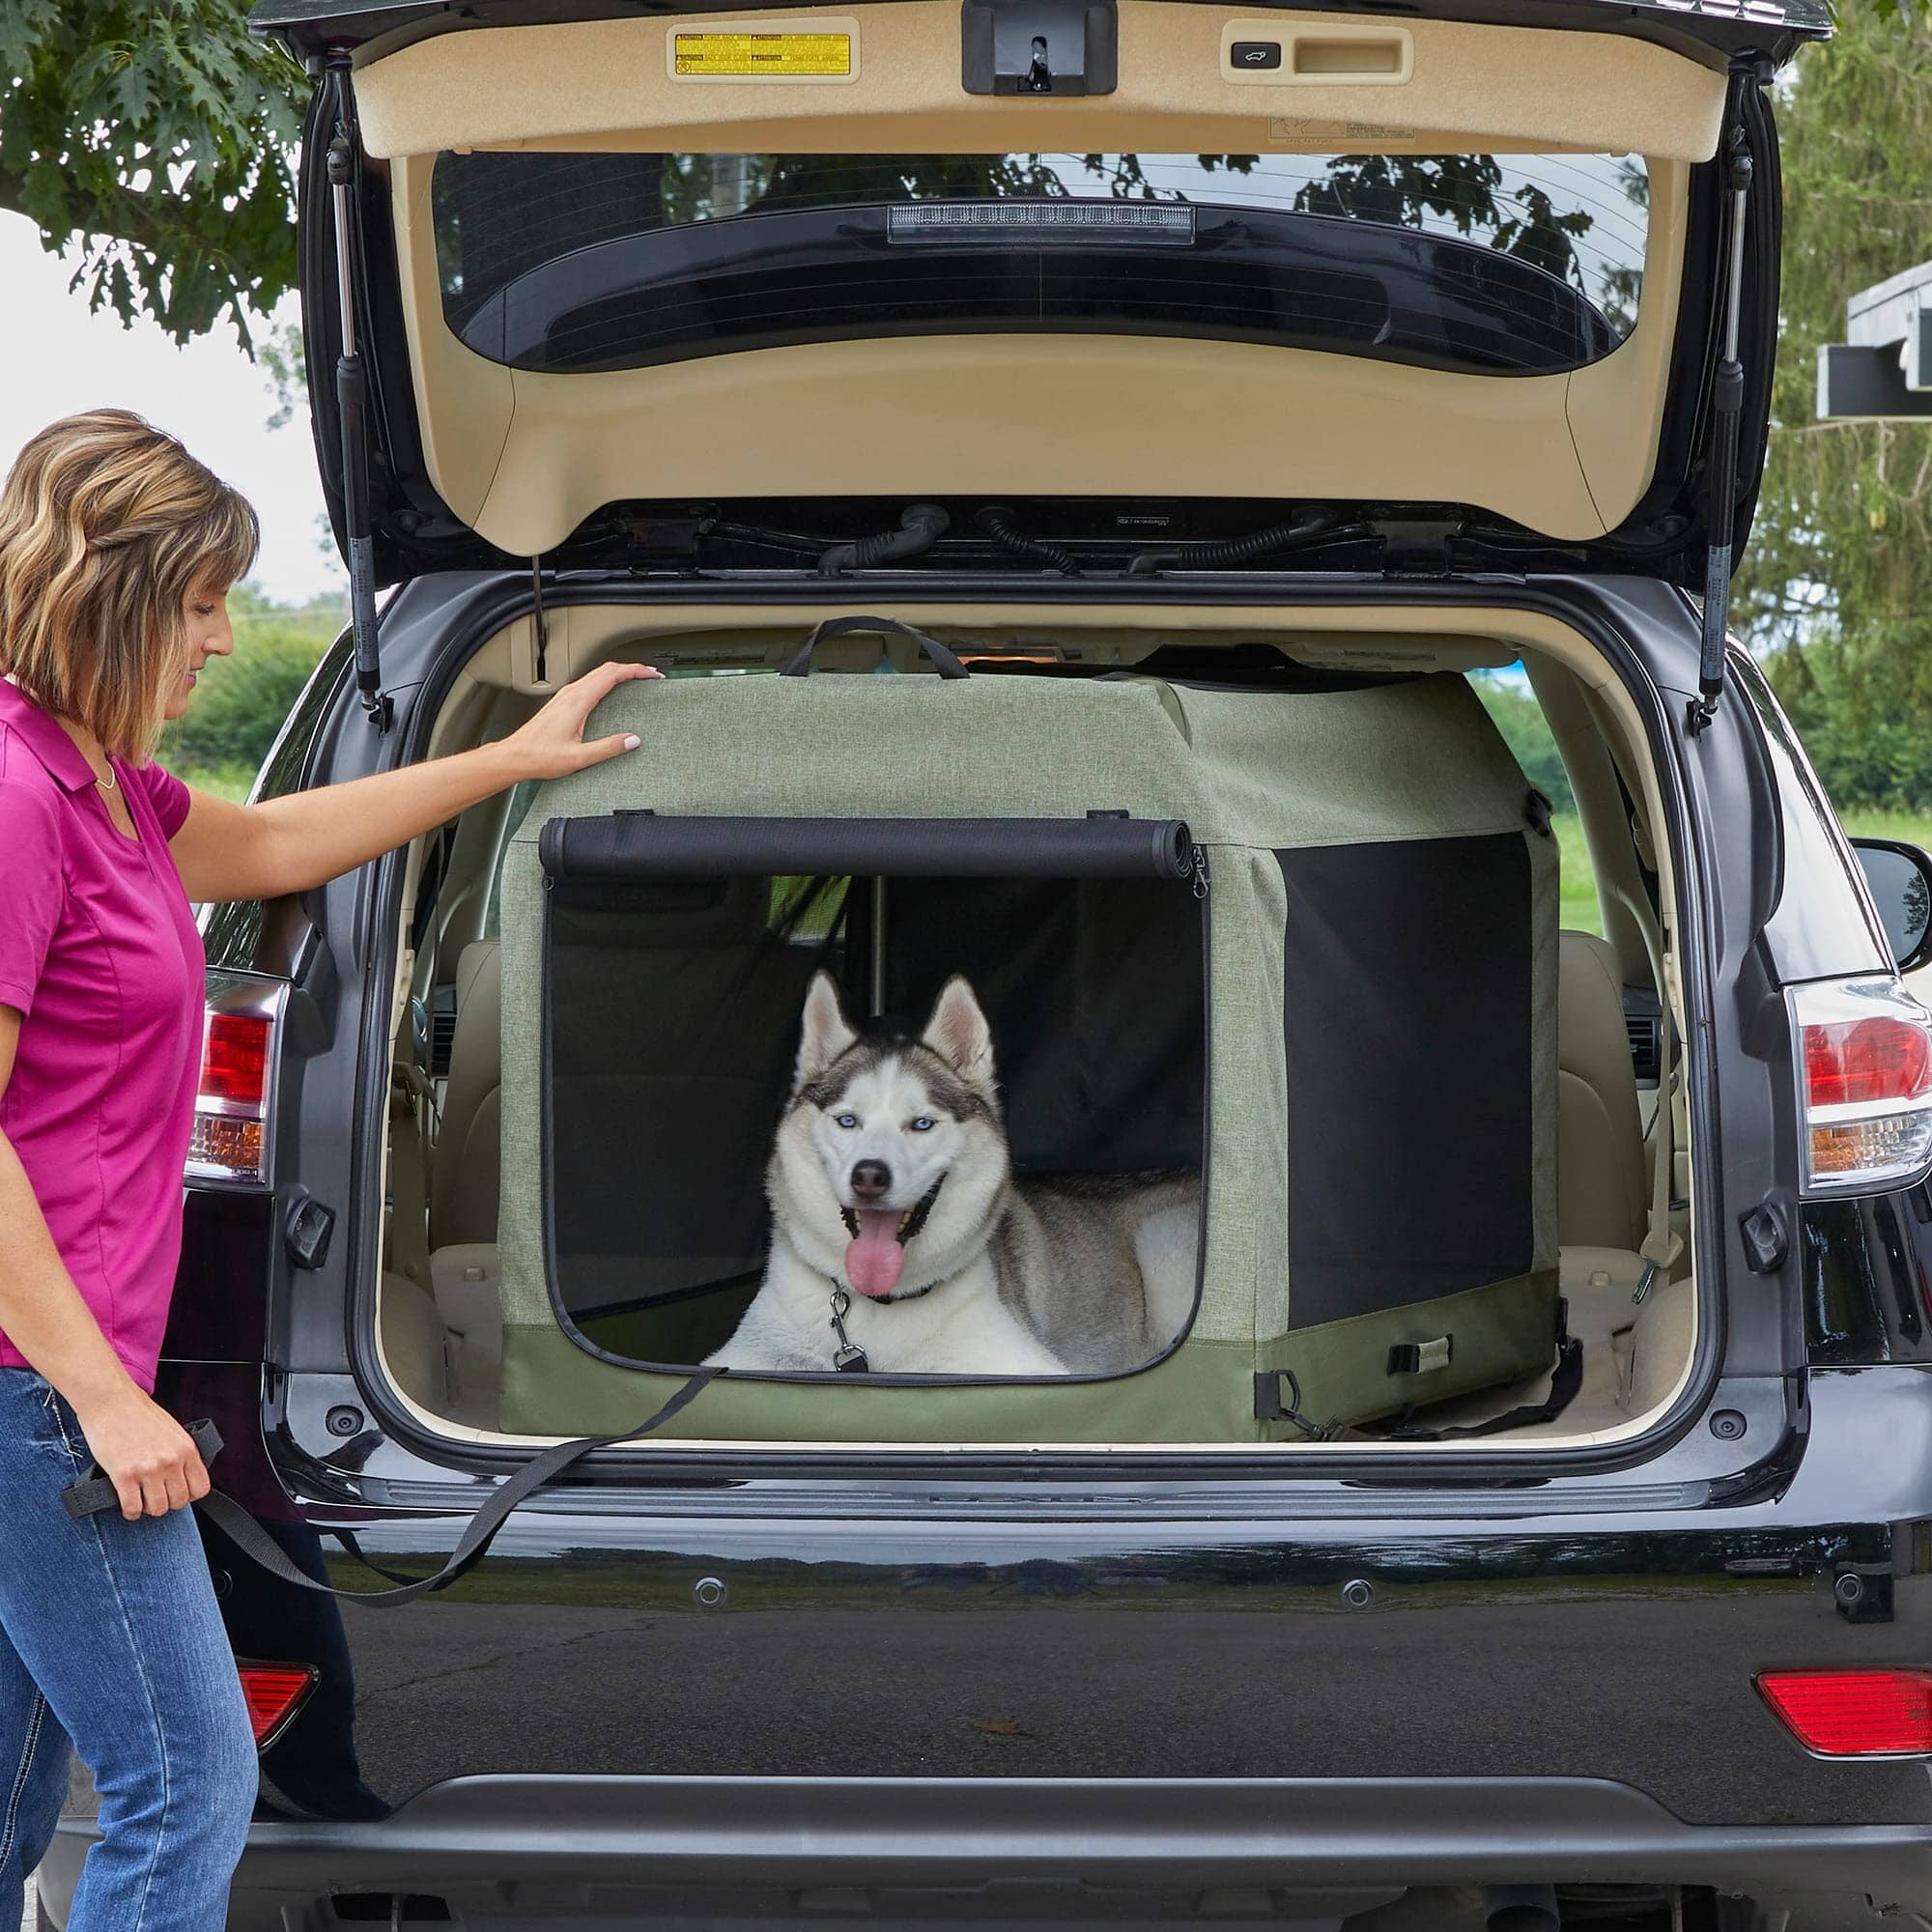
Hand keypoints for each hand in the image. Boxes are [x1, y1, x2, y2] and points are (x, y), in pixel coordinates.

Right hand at [72, 1385, 210, 1519]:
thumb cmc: (138, 1413)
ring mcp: (148, 1469)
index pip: (200, 1488)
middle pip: (179, 1502)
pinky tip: (127, 1503)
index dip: (188, 1495)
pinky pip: (132, 1508)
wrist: (111, 1401)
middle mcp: (171, 1461)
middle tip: (155, 1495)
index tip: (176, 1492)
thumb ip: (180, 1453)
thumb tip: (181, 1477)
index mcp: (186, 1449)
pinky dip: (130, 1511)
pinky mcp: (124, 1475)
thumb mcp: (172, 1431)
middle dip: (167, 1502)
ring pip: (157, 1509)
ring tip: (141, 1499)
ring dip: (148, 1508)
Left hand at [500, 661, 661, 781]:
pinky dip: (607, 681)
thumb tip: (632, 740)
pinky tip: (612, 692)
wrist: (514, 756)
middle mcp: (571, 694)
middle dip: (632, 669)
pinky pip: (589, 683)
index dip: (635, 671)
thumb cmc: (539, 756)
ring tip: (636, 681)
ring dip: (619, 674)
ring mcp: (565, 696)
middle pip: (606, 669)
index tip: (652, 675)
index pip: (612, 674)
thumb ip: (608, 748)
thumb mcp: (578, 757)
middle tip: (650, 676)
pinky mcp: (562, 702)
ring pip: (597, 674)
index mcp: (577, 701)